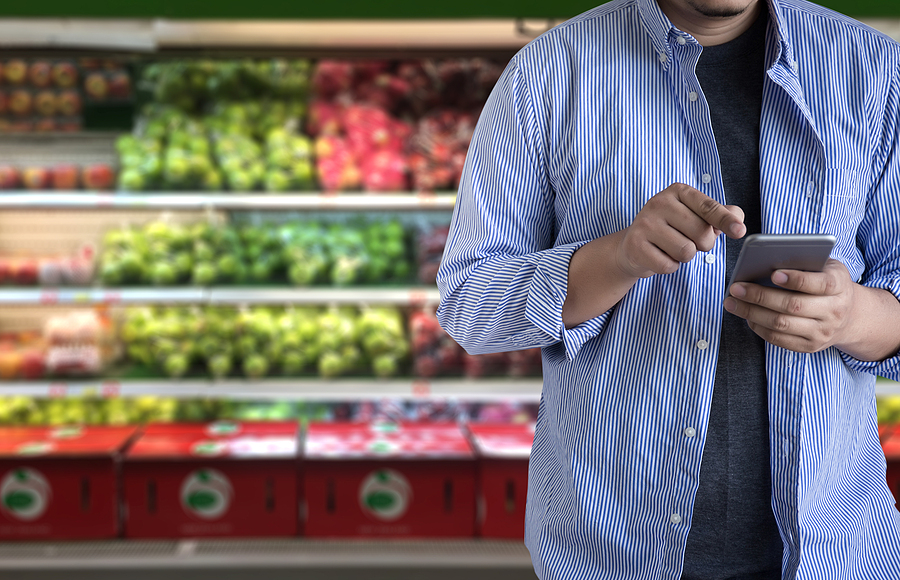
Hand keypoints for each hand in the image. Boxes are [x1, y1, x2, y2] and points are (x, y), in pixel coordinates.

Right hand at [615, 183, 746, 278]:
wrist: (632, 246)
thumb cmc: (671, 230)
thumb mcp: (695, 216)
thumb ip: (719, 215)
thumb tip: (737, 218)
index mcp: (678, 191)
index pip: (708, 207)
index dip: (725, 220)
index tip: (740, 231)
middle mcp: (659, 202)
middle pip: (701, 232)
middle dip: (703, 245)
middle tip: (689, 241)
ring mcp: (645, 223)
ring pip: (686, 251)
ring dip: (685, 257)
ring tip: (672, 248)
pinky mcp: (635, 244)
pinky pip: (668, 265)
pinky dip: (669, 266)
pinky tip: (659, 256)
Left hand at [723, 259, 856, 352]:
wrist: (851, 316)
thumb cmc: (828, 283)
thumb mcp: (825, 267)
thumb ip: (805, 263)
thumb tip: (767, 260)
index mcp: (839, 286)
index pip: (819, 283)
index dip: (796, 279)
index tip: (773, 274)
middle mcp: (834, 311)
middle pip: (793, 306)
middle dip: (760, 296)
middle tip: (736, 287)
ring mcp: (822, 332)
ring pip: (781, 324)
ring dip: (751, 313)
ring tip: (732, 302)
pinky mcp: (810, 347)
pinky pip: (779, 339)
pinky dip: (758, 327)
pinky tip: (746, 315)